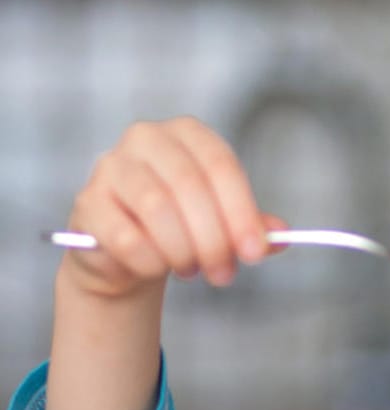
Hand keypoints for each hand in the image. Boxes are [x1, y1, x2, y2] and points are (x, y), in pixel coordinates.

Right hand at [61, 116, 280, 301]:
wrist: (126, 251)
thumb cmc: (183, 227)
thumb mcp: (223, 223)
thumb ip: (252, 227)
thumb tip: (281, 237)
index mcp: (187, 134)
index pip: (220, 165)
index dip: (241, 212)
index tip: (255, 252)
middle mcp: (146, 139)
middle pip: (190, 186)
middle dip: (214, 239)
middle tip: (224, 275)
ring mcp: (111, 167)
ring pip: (157, 208)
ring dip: (183, 251)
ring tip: (193, 270)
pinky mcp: (89, 202)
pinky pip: (127, 237)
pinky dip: (151, 261)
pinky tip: (158, 268)